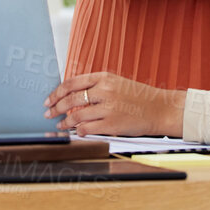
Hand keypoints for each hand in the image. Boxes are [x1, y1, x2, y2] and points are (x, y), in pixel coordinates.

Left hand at [45, 72, 185, 136]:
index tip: (49, 100)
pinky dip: (78, 131)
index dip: (56, 92)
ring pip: (76, 116)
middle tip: (48, 113)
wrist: (160, 108)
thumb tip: (71, 95)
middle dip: (55, 108)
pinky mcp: (112, 124)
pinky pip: (86, 129)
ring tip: (60, 125)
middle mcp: (105, 91)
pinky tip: (76, 131)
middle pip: (70, 99)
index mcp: (104, 77)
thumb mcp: (117, 83)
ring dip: (64, 122)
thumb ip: (96, 86)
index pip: (71, 83)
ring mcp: (108, 108)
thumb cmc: (138, 97)